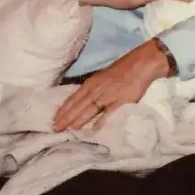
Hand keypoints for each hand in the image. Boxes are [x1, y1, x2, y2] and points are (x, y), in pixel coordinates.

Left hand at [53, 40, 169, 130]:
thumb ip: (92, 89)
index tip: (53, 121)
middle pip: (78, 106)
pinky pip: (109, 113)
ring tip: (68, 131)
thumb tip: (80, 102)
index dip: (63, 110)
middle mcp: (96, 89)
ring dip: (78, 121)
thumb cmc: (121, 70)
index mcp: (91, 83)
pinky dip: (101, 121)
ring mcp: (108, 95)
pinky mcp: (121, 100)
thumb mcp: (101, 77)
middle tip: (55, 129)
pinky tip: (94, 130)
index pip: (73, 99)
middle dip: (66, 118)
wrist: (141, 63)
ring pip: (89, 109)